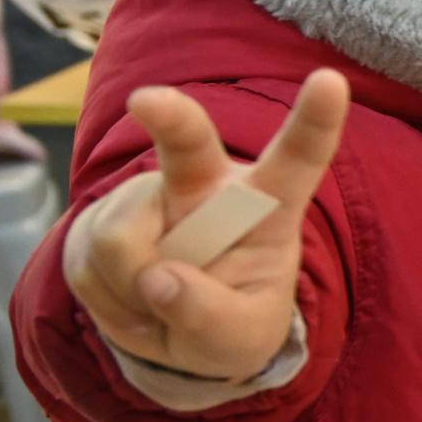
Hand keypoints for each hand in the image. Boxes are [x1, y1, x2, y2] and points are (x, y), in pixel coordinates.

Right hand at [63, 74, 349, 383]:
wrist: (173, 333)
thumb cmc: (229, 322)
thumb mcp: (240, 340)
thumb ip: (210, 318)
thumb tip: (157, 280)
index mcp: (268, 205)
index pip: (300, 158)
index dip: (316, 120)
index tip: (331, 81)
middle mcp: (208, 185)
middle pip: (189, 143)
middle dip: (170, 117)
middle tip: (147, 102)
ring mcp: (149, 197)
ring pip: (122, 243)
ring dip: (134, 292)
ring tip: (160, 301)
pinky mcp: (99, 217)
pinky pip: (90, 267)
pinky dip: (110, 301)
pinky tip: (133, 298)